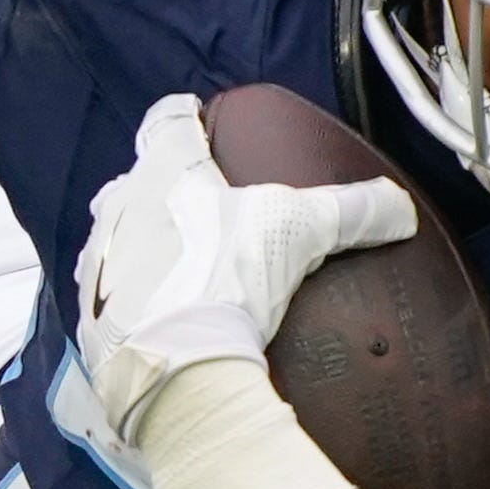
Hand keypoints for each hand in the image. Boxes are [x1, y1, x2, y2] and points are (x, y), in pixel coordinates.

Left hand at [73, 93, 414, 438]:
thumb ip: (350, 210)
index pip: (167, 121)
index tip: (198, 120)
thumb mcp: (299, 231)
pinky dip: (132, 303)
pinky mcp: (91, 320)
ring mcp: (98, 266)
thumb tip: (399, 207)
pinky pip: (108, 300)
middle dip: (162, 189)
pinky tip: (161, 320)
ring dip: (141, 246)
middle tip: (199, 207)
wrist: (175, 370)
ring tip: (179, 267)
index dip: (185, 118)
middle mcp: (119, 209)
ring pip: (114, 239)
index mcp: (162, 171)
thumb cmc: (228, 279)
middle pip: (135, 182)